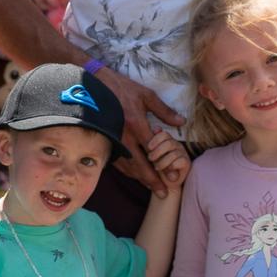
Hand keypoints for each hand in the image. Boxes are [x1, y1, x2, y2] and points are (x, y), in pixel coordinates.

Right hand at [96, 67, 184, 196]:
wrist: (94, 84)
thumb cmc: (122, 87)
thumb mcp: (145, 95)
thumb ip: (163, 111)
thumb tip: (181, 122)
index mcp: (136, 123)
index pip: (152, 151)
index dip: (163, 165)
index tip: (173, 176)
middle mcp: (124, 135)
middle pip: (139, 164)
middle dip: (152, 180)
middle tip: (163, 192)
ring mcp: (113, 140)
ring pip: (127, 166)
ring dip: (140, 178)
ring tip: (151, 187)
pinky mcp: (106, 140)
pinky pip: (117, 160)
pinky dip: (127, 171)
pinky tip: (135, 175)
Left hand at [145, 129, 189, 191]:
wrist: (164, 184)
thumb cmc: (156, 168)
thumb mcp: (151, 155)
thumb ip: (152, 143)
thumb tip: (156, 128)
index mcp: (167, 140)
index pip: (164, 134)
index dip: (156, 140)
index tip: (149, 148)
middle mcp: (176, 145)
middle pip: (169, 142)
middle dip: (158, 152)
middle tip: (151, 158)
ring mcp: (182, 153)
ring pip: (173, 154)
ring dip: (162, 162)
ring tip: (157, 167)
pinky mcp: (187, 163)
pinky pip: (180, 161)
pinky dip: (171, 167)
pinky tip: (167, 171)